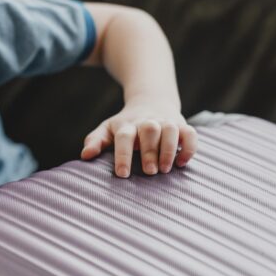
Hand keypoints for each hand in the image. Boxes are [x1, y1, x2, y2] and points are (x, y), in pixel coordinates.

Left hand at [81, 98, 196, 177]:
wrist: (151, 102)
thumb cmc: (126, 124)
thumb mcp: (108, 129)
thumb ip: (96, 141)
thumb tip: (85, 156)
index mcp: (127, 125)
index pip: (124, 137)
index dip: (123, 155)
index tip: (123, 174)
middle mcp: (147, 122)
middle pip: (149, 130)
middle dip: (150, 151)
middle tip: (150, 172)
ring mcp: (166, 122)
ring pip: (171, 129)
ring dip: (170, 149)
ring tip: (166, 169)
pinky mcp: (182, 125)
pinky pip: (190, 133)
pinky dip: (189, 147)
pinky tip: (182, 162)